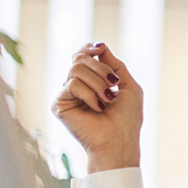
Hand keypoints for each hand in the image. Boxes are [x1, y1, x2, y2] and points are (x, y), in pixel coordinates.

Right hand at [51, 42, 142, 172]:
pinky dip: (90, 94)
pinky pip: (72, 84)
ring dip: (98, 82)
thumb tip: (100, 46)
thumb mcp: (128, 85)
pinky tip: (97, 108)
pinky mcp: (59, 105)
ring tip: (107, 99)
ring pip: (76, 68)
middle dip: (101, 68)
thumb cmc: (127, 118)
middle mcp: (77, 87)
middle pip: (79, 58)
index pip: (82, 56)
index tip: (100, 48)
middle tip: (113, 85)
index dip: (89, 48)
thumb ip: (115, 65)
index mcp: (91, 82)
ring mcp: (67, 96)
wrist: (120, 140)